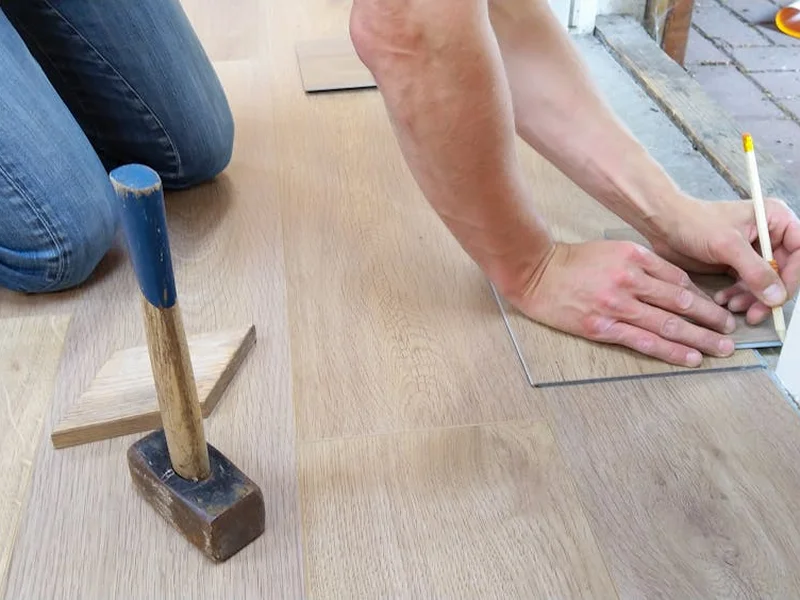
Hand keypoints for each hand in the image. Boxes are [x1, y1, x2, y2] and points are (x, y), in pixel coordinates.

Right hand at [511, 240, 736, 366]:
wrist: (535, 273)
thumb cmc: (572, 262)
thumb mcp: (612, 250)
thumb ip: (642, 265)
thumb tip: (675, 286)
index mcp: (634, 257)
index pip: (678, 280)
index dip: (702, 297)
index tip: (716, 309)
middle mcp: (629, 280)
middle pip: (680, 302)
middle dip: (710, 319)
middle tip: (729, 331)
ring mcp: (616, 305)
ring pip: (668, 324)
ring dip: (699, 338)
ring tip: (720, 348)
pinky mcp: (602, 327)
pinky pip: (644, 341)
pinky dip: (671, 351)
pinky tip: (690, 357)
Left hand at [645, 196, 799, 324]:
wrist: (663, 224)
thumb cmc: (694, 223)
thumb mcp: (728, 245)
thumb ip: (755, 271)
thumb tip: (778, 297)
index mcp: (776, 219)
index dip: (793, 277)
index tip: (779, 296)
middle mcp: (770, 235)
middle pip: (785, 272)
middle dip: (769, 295)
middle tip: (754, 314)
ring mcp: (753, 252)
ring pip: (765, 283)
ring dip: (752, 299)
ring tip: (732, 306)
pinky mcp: (737, 264)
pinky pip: (747, 286)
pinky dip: (738, 296)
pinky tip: (723, 300)